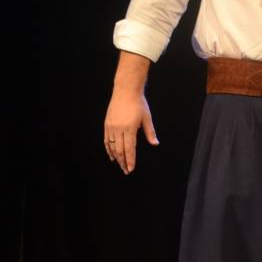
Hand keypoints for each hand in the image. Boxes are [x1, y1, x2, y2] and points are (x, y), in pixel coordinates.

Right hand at [104, 52, 158, 173]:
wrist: (125, 91)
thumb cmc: (138, 104)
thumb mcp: (147, 118)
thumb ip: (150, 132)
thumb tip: (155, 143)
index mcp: (130, 128)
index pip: (129, 149)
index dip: (130, 160)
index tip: (130, 169)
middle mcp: (118, 129)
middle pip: (119, 150)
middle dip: (123, 162)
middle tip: (126, 170)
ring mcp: (111, 127)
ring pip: (111, 147)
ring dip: (115, 157)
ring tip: (120, 164)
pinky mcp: (106, 124)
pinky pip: (106, 140)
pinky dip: (108, 149)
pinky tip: (111, 155)